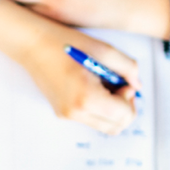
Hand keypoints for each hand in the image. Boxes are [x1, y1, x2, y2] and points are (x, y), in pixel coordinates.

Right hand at [22, 20, 140, 134]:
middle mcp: (75, 112)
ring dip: (112, 108)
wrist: (32, 43)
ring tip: (103, 83)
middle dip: (124, 107)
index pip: (123, 114)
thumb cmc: (64, 42)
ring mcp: (67, 115)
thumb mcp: (103, 49)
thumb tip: (137, 86)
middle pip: (116, 126)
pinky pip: (90, 118)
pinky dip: (99, 107)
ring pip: (104, 125)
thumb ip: (128, 67)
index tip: (122, 80)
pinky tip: (91, 84)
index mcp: (86, 97)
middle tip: (117, 83)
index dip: (130, 97)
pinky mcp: (62, 112)